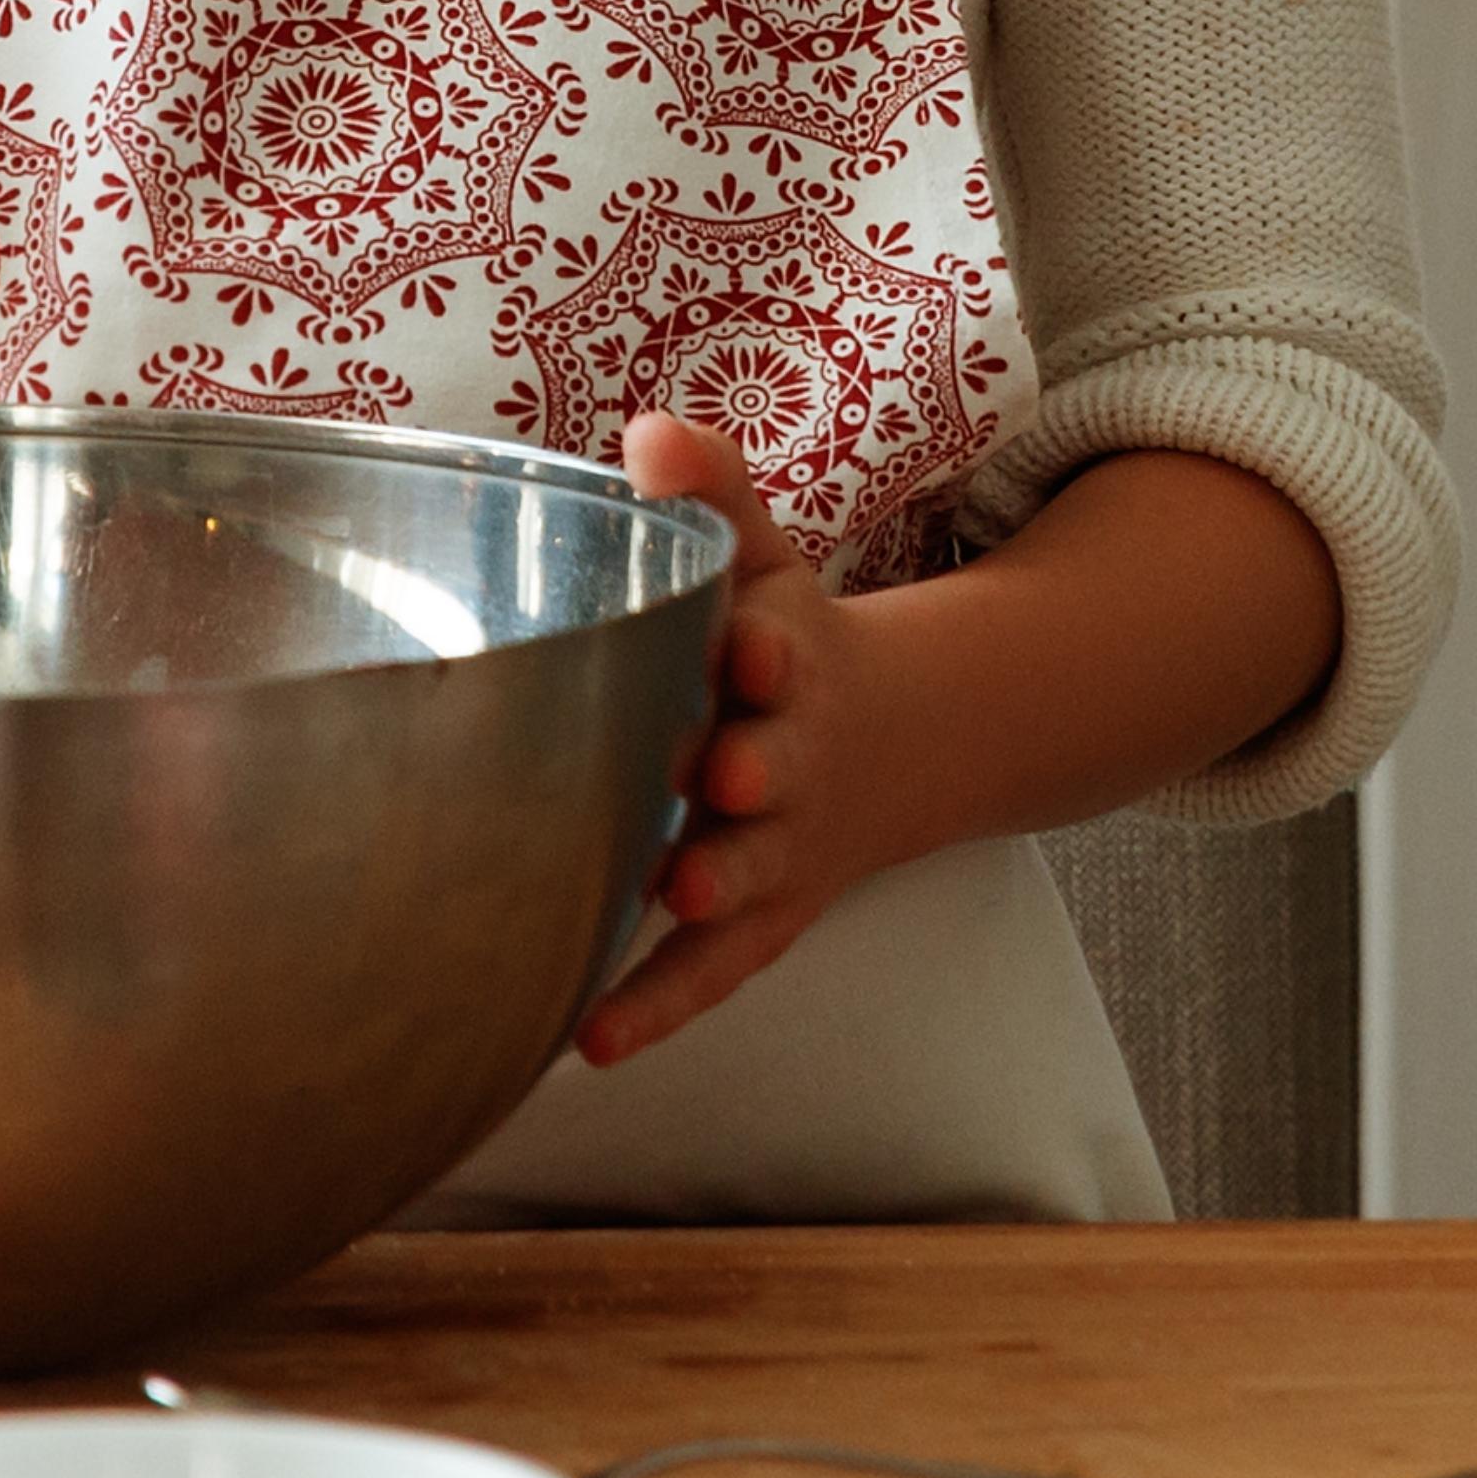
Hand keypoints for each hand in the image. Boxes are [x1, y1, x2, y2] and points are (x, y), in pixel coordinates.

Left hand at [574, 416, 920, 1066]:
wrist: (887, 746)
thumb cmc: (777, 639)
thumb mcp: (760, 556)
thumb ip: (709, 493)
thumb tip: (646, 433)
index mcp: (786, 660)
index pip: (781, 648)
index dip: (766, 648)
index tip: (748, 644)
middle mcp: (788, 763)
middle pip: (773, 771)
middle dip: (749, 773)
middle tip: (717, 777)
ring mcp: (776, 850)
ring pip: (749, 875)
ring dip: (713, 883)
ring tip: (671, 888)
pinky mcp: (755, 918)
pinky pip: (707, 970)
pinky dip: (656, 1006)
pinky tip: (589, 1044)